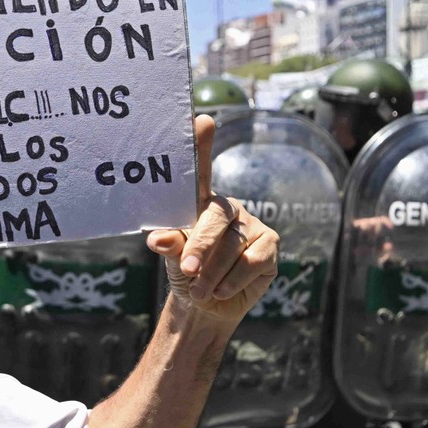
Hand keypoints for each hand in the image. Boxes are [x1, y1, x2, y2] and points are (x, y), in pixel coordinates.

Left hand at [146, 114, 278, 324]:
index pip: (200, 171)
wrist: (208, 307)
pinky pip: (253, 260)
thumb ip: (170, 245)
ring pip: (232, 245)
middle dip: (200, 245)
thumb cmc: (187, 274)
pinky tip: (222, 291)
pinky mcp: (270, 245)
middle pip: (216, 217)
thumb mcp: (173, 259)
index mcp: (201, 204)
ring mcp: (251, 224)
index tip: (201, 120)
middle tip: (186, 269)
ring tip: (200, 291)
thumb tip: (158, 239)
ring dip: (212, 273)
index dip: (202, 146)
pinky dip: (233, 280)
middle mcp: (228, 209)